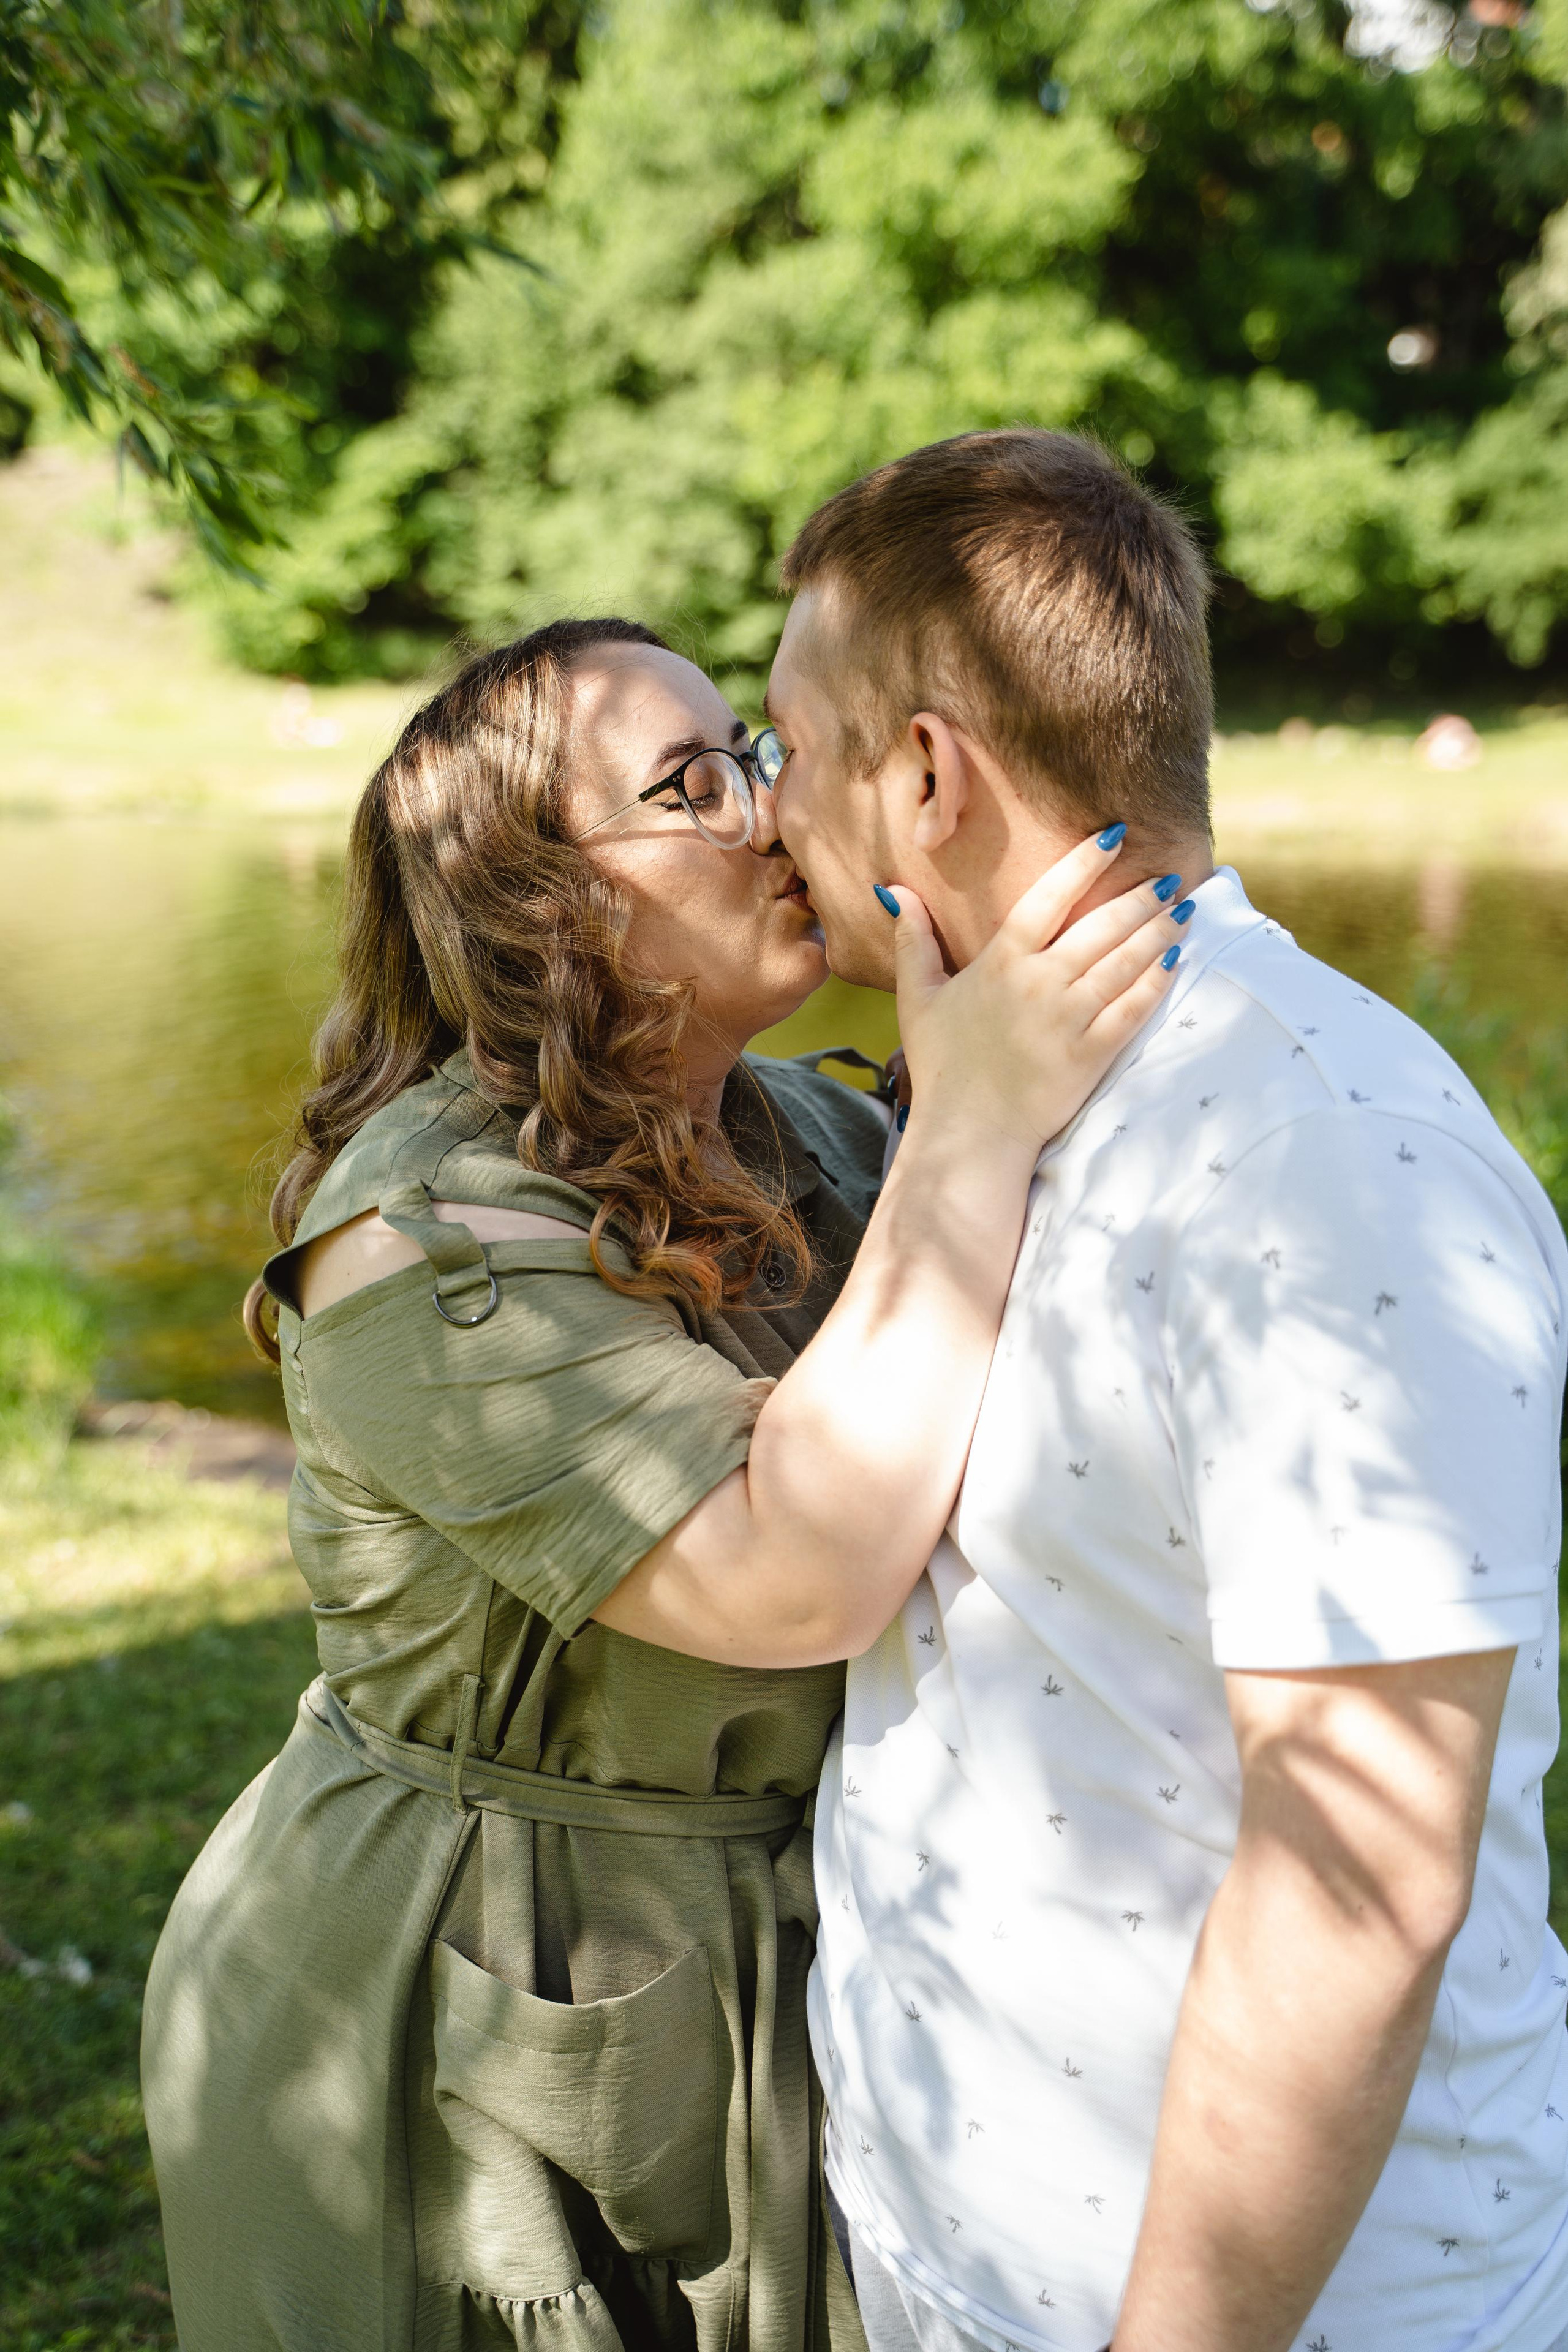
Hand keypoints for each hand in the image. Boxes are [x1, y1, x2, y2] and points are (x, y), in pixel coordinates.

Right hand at [888, 833, 1185, 1155]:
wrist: (970, 1133)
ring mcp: (1070, 1019)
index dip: (1083, 864)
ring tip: (1182, 911)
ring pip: (1124, 962)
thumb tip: (895, 891)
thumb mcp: (918, 999)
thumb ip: (913, 941)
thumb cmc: (943, 1067)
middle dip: (1139, 899)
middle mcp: (1040, 983)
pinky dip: (1157, 982)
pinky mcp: (1092, 1054)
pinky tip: (1175, 961)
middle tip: (1168, 879)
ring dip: (1158, 933)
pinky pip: (1133, 1009)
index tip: (1114, 837)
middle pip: (1101, 927)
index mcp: (1001, 963)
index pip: (1048, 898)